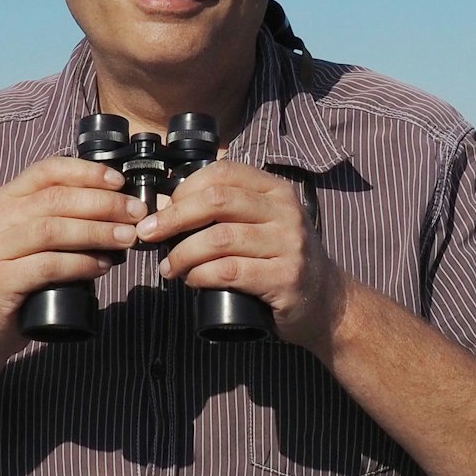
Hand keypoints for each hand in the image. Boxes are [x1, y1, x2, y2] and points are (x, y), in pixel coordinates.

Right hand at [0, 157, 145, 358]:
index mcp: (8, 199)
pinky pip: (48, 265)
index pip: (48, 170)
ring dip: (96, 232)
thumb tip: (120, 207)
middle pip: (56, 198)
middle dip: (103, 203)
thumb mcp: (36, 237)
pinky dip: (80, 264)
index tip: (119, 182)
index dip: (87, 172)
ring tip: (126, 239)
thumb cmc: (22, 276)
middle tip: (135, 214)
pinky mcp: (0, 280)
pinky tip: (103, 266)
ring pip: (52, 229)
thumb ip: (65, 217)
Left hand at [136, 161, 350, 352]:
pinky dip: (201, 276)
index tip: (162, 209)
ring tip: (169, 267)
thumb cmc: (281, 260)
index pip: (223, 173)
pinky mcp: (286, 278)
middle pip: (217, 201)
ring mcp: (289, 245)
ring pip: (219, 238)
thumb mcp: (265, 223)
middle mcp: (285, 212)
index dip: (185, 188)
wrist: (326, 302)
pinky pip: (231, 271)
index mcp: (276, 190)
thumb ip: (231, 209)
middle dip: (173, 218)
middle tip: (148, 235)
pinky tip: (191, 281)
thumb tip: (169, 208)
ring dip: (183, 254)